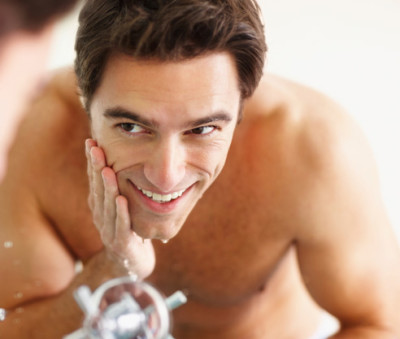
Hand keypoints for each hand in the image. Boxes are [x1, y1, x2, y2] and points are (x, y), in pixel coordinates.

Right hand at [85, 139, 154, 278]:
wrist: (132, 263)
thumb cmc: (127, 230)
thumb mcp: (119, 208)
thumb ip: (116, 189)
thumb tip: (115, 160)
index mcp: (99, 206)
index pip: (94, 181)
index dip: (92, 162)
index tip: (92, 142)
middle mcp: (100, 216)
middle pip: (97, 190)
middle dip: (96, 168)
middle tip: (95, 148)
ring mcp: (109, 230)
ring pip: (107, 206)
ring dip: (107, 187)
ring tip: (106, 170)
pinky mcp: (121, 243)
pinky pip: (121, 225)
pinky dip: (121, 212)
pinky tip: (121, 199)